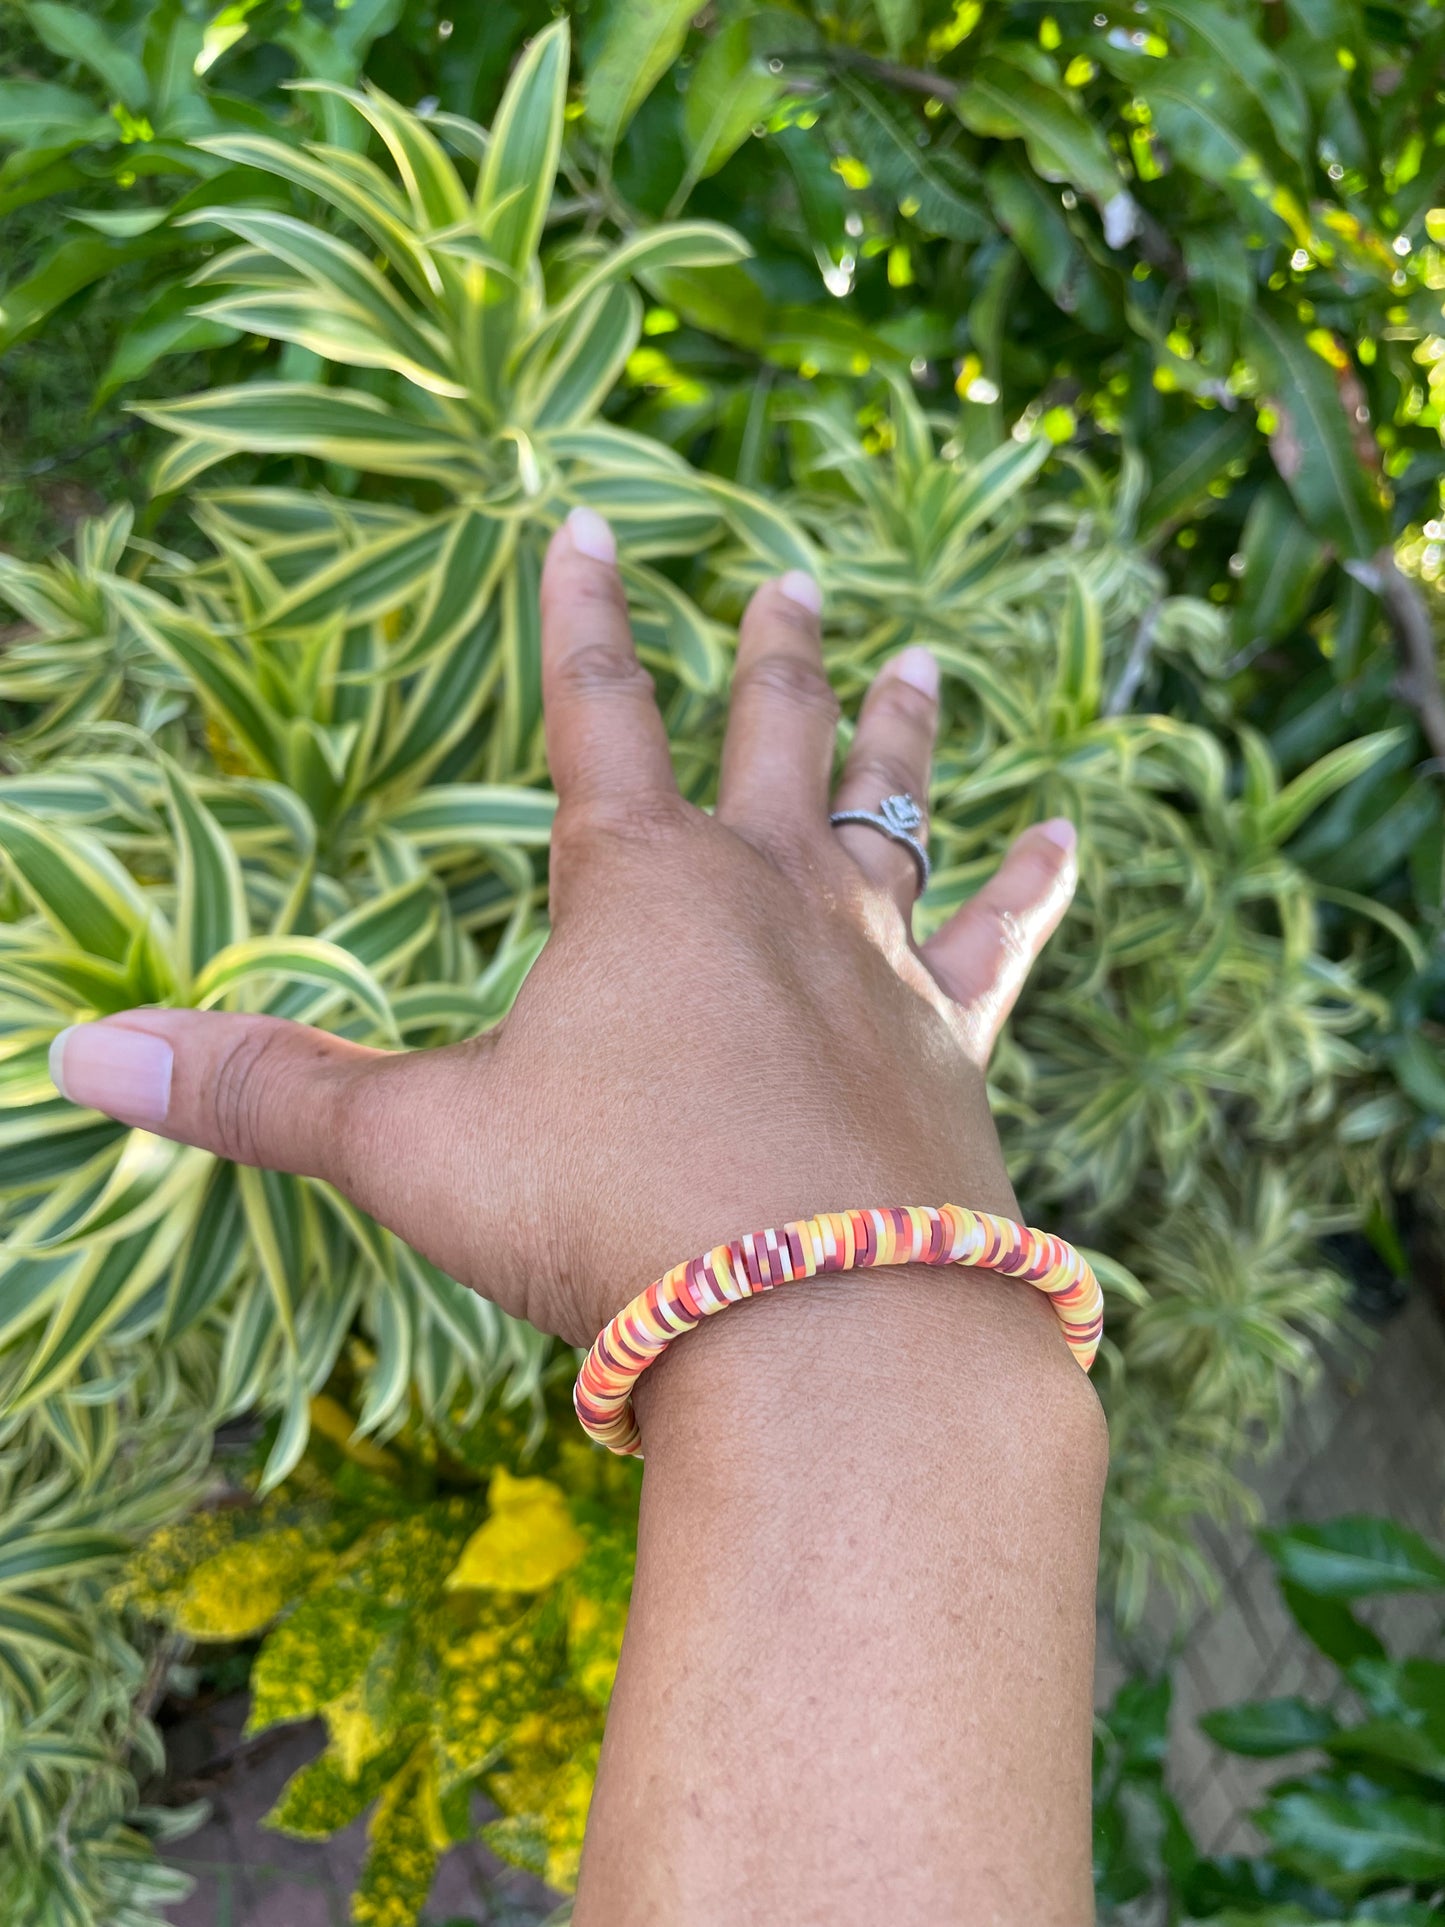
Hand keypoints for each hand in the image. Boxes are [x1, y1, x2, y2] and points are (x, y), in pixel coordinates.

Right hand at [49, 508, 1077, 1353]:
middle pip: (769, 736)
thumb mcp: (418, 1152)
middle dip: (770, 652)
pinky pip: (1004, 938)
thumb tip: (81, 1057)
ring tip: (921, 663)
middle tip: (792, 575)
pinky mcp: (954, 1043)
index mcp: (642, 887)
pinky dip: (1035, 885)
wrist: (825, 1324)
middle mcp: (772, 894)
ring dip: (901, 733)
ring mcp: (879, 962)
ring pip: (893, 811)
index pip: (597, 711)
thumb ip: (263, 1095)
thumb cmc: (613, 1218)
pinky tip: (1071, 835)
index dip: (581, 617)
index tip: (588, 524)